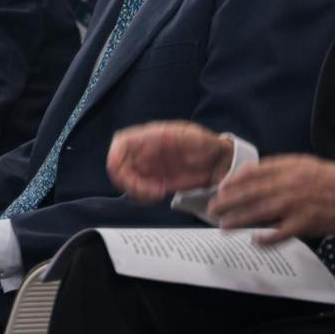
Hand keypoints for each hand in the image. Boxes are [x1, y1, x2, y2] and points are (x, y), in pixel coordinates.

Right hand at [107, 121, 235, 200]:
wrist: (218, 162)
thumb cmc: (207, 144)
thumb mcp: (194, 137)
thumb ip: (176, 138)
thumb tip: (161, 137)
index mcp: (151, 136)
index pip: (121, 143)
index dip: (116, 159)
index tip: (126, 175)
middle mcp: (144, 152)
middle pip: (119, 166)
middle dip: (128, 182)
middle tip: (149, 191)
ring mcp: (148, 167)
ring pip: (127, 181)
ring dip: (137, 191)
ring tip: (158, 194)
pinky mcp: (153, 182)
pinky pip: (138, 191)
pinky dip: (144, 197)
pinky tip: (160, 195)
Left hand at [207, 154, 334, 243]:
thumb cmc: (331, 179)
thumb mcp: (304, 163)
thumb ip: (278, 166)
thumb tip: (250, 170)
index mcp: (289, 168)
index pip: (254, 173)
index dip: (233, 181)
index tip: (220, 188)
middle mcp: (289, 185)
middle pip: (251, 193)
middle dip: (228, 201)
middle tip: (212, 208)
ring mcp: (295, 206)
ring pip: (260, 213)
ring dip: (238, 220)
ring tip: (223, 225)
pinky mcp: (304, 224)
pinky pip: (279, 234)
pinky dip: (265, 238)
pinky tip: (254, 240)